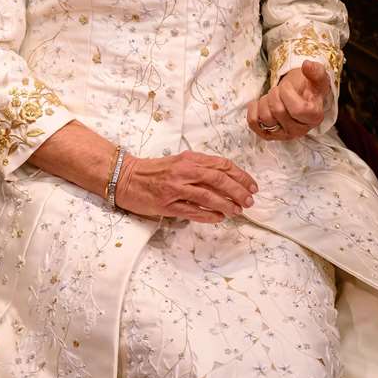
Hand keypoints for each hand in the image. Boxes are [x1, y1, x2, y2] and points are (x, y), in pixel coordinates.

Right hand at [115, 151, 257, 223]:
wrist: (124, 177)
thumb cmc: (153, 171)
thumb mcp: (178, 162)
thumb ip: (200, 169)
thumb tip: (227, 181)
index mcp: (188, 159)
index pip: (222, 165)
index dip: (241, 176)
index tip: (252, 186)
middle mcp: (183, 171)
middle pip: (219, 180)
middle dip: (239, 191)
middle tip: (249, 201)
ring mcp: (175, 188)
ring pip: (208, 196)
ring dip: (227, 205)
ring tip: (237, 211)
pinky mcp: (167, 204)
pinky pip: (193, 211)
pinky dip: (209, 215)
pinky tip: (219, 218)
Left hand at [248, 60, 328, 140]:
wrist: (299, 97)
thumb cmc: (308, 89)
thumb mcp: (316, 78)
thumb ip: (316, 71)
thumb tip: (307, 65)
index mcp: (314, 117)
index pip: (298, 109)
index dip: (288, 94)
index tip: (286, 85)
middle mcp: (300, 130)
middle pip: (278, 111)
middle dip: (274, 94)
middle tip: (278, 90)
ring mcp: (284, 135)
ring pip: (265, 118)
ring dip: (264, 101)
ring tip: (272, 97)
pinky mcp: (269, 135)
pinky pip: (254, 124)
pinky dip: (253, 110)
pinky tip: (259, 103)